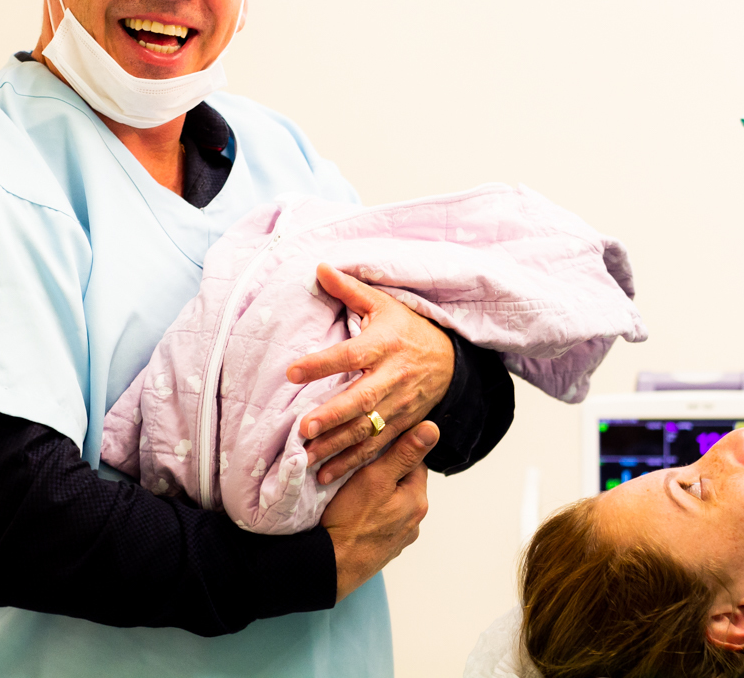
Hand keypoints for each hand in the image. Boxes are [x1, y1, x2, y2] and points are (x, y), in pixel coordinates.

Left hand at [287, 264, 453, 483]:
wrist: (451, 361)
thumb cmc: (409, 329)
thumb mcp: (384, 304)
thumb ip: (350, 290)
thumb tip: (320, 268)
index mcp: (385, 345)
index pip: (351, 355)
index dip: (321, 363)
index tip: (292, 372)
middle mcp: (393, 377)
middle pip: (362, 399)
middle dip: (334, 415)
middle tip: (304, 428)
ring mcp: (400, 405)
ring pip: (367, 429)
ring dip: (337, 446)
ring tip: (307, 456)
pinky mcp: (402, 425)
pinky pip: (376, 447)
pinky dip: (351, 463)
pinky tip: (325, 474)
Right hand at [321, 421, 437, 601]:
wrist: (331, 567)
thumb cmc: (351, 521)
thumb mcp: (376, 478)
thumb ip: (404, 453)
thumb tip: (433, 428)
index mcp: (418, 501)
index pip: (415, 463)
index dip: (394, 451)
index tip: (373, 448)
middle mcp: (414, 521)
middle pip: (403, 484)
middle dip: (385, 474)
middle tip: (359, 469)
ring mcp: (399, 538)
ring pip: (391, 504)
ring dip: (377, 496)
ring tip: (353, 492)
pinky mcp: (382, 550)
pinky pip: (380, 523)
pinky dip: (370, 515)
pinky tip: (353, 514)